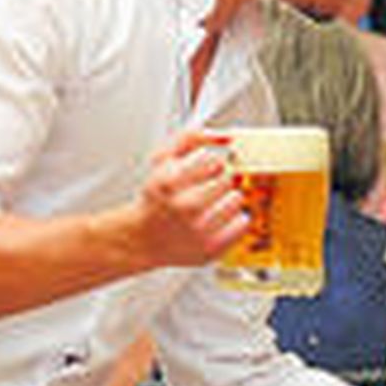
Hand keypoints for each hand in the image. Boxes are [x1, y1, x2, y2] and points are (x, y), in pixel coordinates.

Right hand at [130, 131, 253, 266]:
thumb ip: (191, 137)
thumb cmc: (157, 197)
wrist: (143, 239)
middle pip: (228, 178)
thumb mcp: (163, 159)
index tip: (204, 169)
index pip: (212, 159)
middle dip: (220, 179)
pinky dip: (235, 218)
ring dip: (229, 197)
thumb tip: (227, 136)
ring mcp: (197, 230)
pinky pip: (242, 222)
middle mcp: (183, 207)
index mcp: (168, 182)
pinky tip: (218, 219)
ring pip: (237, 198)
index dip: (210, 163)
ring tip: (212, 203)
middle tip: (208, 187)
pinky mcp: (211, 248)